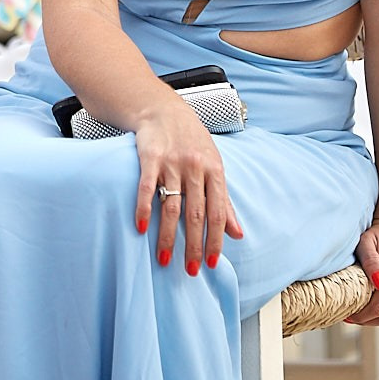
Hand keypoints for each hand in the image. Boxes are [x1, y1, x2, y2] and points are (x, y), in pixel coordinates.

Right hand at [133, 101, 243, 275]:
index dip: (215, 239)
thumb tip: (237, 234)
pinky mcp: (150, 157)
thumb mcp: (214, 167)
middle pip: (196, 213)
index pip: (218, 212)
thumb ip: (225, 201)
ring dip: (168, 235)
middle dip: (194, 245)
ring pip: (172, 206)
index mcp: (215, 170)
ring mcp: (172, 162)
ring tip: (165, 258)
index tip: (212, 262)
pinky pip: (146, 188)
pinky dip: (143, 209)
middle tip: (191, 269)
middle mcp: (195, 167)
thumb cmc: (192, 142)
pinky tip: (140, 228)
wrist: (163, 110)